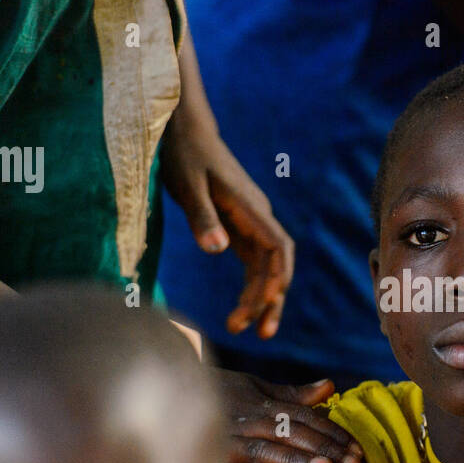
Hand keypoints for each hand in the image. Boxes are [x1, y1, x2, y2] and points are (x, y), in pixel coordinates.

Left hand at [161, 121, 293, 338]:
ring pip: (267, 269)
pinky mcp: (239, 229)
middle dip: (269, 299)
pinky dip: (251, 288)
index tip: (266, 300)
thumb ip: (202, 218)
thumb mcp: (188, 185)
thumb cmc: (185, 155)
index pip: (278, 247)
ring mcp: (251, 224)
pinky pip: (253, 265)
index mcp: (250, 208)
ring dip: (262, 300)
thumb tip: (217, 250)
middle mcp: (258, 218)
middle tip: (254, 332)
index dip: (278, 276)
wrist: (185, 130)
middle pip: (277, 265)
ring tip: (249, 331)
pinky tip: (243, 310)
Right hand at [220, 371, 363, 462]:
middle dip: (330, 447)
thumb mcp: (257, 388)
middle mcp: (258, 415)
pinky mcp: (225, 448)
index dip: (335, 433)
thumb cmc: (219, 393)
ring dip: (308, 457)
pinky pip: (257, 456)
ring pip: (282, 443)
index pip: (310, 417)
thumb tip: (330, 387)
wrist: (170, 390)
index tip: (359, 450)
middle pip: (301, 430)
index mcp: (269, 402)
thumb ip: (294, 393)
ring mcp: (241, 431)